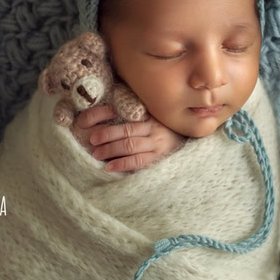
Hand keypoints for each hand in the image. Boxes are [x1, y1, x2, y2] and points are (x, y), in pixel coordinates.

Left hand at [71, 104, 185, 172]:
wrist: (190, 138)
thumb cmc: (166, 127)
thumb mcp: (153, 115)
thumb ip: (136, 113)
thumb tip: (107, 112)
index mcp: (149, 114)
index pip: (124, 114)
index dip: (105, 118)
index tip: (88, 123)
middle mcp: (154, 128)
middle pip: (126, 131)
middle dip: (106, 136)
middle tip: (91, 141)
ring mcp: (157, 144)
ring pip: (130, 146)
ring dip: (111, 150)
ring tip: (96, 154)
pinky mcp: (159, 158)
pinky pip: (139, 162)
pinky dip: (123, 164)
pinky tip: (110, 167)